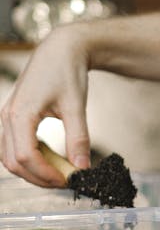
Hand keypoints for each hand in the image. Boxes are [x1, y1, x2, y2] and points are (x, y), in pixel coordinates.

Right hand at [0, 26, 91, 185]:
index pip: (25, 157)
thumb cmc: (67, 71)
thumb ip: (78, 138)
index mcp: (20, 114)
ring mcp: (7, 116)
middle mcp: (7, 116)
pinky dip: (29, 158)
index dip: (46, 174)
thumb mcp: (76, 106)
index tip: (68, 180)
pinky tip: (50, 158)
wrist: (62, 48)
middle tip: (65, 181)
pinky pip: (13, 146)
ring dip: (32, 170)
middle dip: (38, 177)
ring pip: (9, 156)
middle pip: (14, 162)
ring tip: (59, 172)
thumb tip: (82, 168)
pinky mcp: (13, 116)